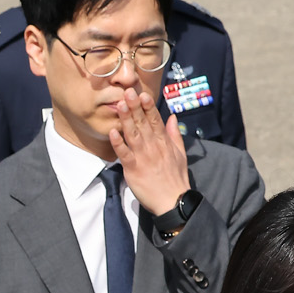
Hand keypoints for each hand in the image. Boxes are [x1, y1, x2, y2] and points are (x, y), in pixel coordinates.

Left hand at [108, 85, 191, 216]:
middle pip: (143, 123)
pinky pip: (124, 154)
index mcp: (164, 142)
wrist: (173, 201)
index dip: (149, 107)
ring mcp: (143, 157)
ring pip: (133, 134)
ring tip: (120, 104)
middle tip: (128, 92)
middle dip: (135, 107)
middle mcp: (153, 147)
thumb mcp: (180, 154)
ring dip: (126, 119)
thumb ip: (174, 134)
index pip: (155, 120)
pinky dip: (118, 143)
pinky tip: (113, 132)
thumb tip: (172, 117)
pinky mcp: (134, 169)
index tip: (143, 94)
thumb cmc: (176, 179)